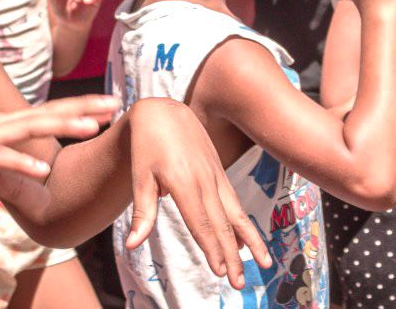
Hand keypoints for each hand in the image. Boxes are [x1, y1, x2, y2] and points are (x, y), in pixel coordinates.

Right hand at [0, 95, 119, 213]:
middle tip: (117, 103)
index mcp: (1, 125)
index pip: (48, 113)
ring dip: (61, 127)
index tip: (112, 104)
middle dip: (83, 108)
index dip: (80, 108)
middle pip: (46, 113)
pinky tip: (41, 171)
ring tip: (93, 128)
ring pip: (27, 129)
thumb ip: (8, 168)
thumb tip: (34, 176)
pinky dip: (19, 164)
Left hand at [125, 98, 271, 288]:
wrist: (164, 112)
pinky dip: (242, 223)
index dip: (212, 249)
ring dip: (248, 241)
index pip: (202, 223)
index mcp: (185, 183)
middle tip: (240, 283)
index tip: (220, 272)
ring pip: (236, 214)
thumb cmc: (146, 146)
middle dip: (232, 256)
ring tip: (263, 263)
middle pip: (222, 224)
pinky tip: (246, 241)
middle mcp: (206, 181)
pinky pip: (234, 202)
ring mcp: (215, 176)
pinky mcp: (218, 173)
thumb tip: (132, 245)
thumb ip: (142, 213)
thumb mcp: (139, 177)